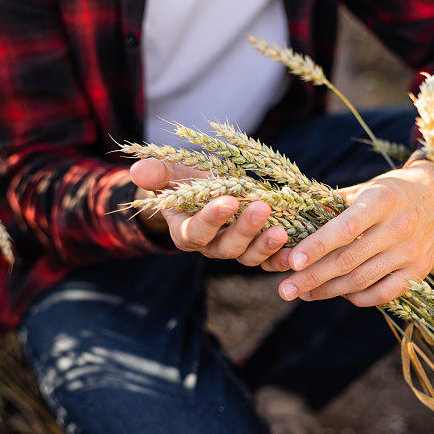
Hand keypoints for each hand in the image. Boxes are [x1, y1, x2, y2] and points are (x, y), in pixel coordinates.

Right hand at [130, 158, 287, 264]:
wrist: (204, 194)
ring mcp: (234, 251)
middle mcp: (210, 247)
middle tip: (262, 208)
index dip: (211, 219)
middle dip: (245, 229)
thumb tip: (138, 171)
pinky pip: (267, 262)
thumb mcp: (171, 173)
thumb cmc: (184, 182)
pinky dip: (280, 259)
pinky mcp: (255, 252)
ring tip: (283, 230)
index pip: (196, 231)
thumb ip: (157, 174)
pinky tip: (294, 252)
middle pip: (227, 247)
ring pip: (249, 257)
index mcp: (185, 231)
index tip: (227, 200)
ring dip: (266, 246)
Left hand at [262, 160, 433, 305]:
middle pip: (348, 260)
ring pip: (362, 280)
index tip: (292, 261)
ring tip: (302, 293)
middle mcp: (399, 227)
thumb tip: (295, 219)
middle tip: (284, 289)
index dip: (317, 246)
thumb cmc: (394, 191)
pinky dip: (357, 298)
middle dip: (312, 277)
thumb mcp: (368, 187)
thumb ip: (334, 204)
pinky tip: (337, 294)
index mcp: (382, 201)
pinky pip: (383, 294)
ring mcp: (411, 252)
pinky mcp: (420, 272)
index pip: (346, 228)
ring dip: (328, 291)